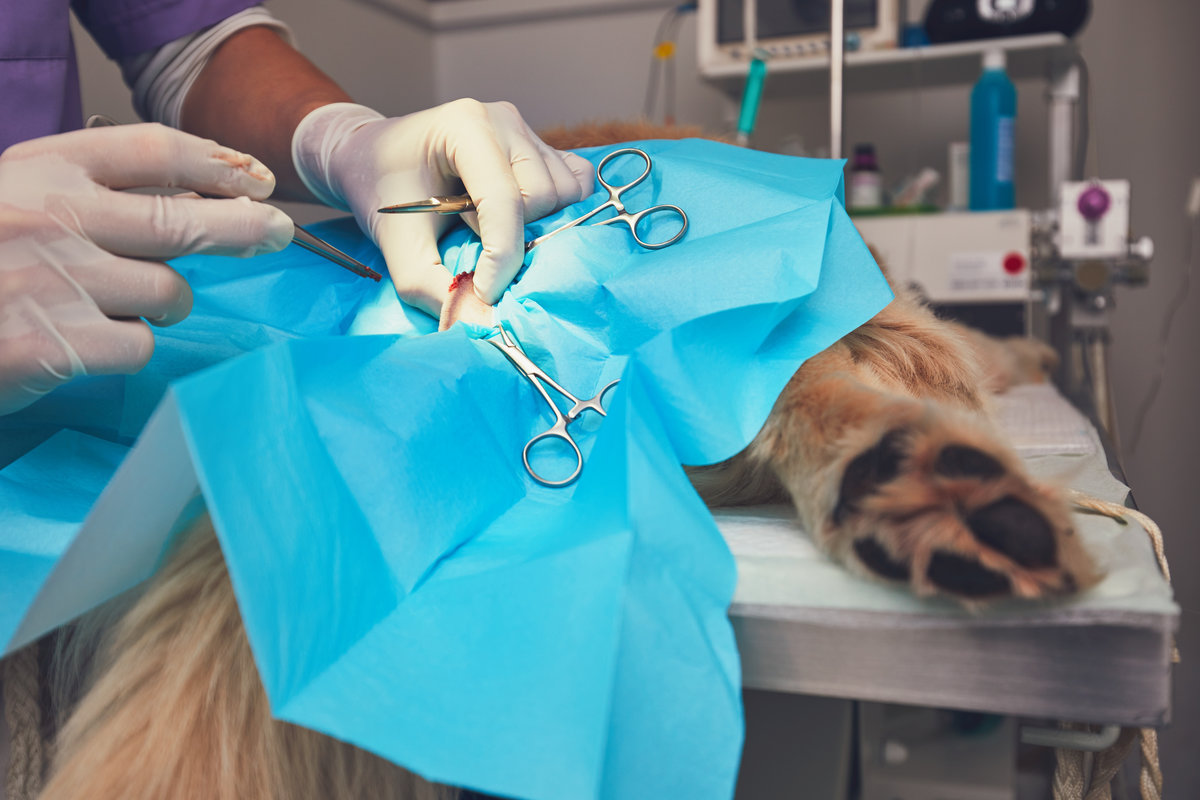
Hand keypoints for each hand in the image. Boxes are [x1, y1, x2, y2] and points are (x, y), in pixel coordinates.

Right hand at [0, 123, 292, 414]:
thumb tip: (198, 200)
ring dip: (164, 303)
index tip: (256, 180)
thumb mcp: (19, 200)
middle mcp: (52, 216)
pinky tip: (90, 342)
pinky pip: (139, 343)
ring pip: (168, 291)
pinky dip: (128, 346)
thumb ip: (93, 196)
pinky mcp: (55, 342)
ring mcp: (55, 280)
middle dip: (245, 227)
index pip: (154, 151)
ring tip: (121, 303)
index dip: (217, 164)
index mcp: (41, 169)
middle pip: (185, 222)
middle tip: (275, 231)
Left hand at [291, 100, 593, 314]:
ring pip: (564, 193)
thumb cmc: (383, 194)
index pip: (504, 200)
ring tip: (486, 227)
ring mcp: (526, 130)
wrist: (374, 158)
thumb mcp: (397, 248)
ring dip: (535, 226)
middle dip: (513, 237)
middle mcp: (504, 119)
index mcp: (465, 126)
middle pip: (542, 197)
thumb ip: (434, 288)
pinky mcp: (542, 147)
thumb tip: (484, 324)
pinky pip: (575, 184)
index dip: (501, 258)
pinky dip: (556, 211)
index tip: (484, 294)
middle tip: (470, 244)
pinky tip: (519, 218)